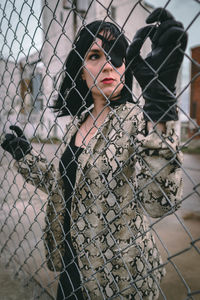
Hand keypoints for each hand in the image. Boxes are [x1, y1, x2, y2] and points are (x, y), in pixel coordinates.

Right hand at [1, 125, 31, 160]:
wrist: (26, 157)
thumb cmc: (27, 150)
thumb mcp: (25, 143)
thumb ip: (18, 140)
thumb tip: (10, 142)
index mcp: (21, 136)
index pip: (17, 130)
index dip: (13, 127)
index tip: (10, 127)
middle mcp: (16, 140)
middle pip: (9, 136)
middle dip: (9, 136)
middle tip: (10, 139)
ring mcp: (12, 144)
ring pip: (6, 140)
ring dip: (6, 141)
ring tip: (10, 144)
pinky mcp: (9, 149)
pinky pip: (3, 145)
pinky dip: (3, 144)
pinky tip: (5, 145)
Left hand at [126, 7, 187, 121]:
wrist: (154, 91)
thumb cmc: (145, 79)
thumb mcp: (134, 62)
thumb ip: (132, 50)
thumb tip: (137, 40)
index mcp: (157, 45)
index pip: (154, 28)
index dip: (145, 29)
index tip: (137, 41)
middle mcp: (167, 43)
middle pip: (168, 19)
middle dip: (160, 13)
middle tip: (149, 20)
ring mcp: (173, 46)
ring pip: (176, 24)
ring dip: (163, 27)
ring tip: (155, 39)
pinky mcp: (179, 51)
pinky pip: (181, 33)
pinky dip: (171, 32)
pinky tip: (160, 42)